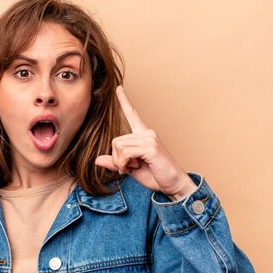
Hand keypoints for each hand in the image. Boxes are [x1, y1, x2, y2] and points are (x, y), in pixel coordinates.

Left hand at [95, 86, 196, 200]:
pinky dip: (124, 164)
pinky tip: (134, 168)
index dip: (124, 101)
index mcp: (143, 135)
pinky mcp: (150, 147)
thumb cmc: (156, 176)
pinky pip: (125, 153)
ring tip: (133, 168)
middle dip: (117, 158)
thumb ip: (116, 163)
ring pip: (118, 146)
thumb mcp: (131, 170)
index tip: (118, 88)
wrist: (174, 185)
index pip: (132, 115)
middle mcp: (147, 133)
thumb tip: (97, 160)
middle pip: (115, 141)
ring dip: (120, 163)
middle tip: (128, 168)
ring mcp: (149, 138)